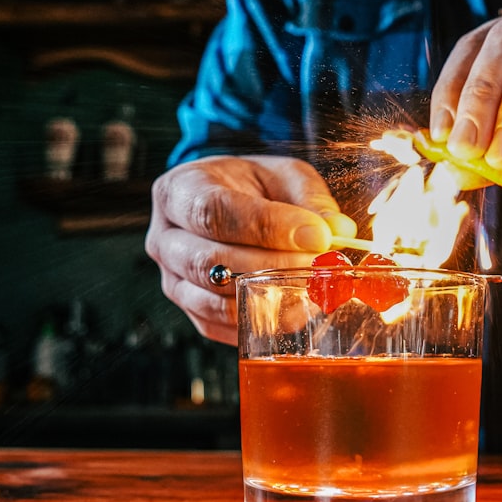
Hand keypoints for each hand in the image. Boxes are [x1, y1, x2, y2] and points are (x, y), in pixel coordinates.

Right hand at [145, 155, 356, 344]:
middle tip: (319, 265)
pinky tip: (295, 307)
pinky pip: (222, 325)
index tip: (316, 234)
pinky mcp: (192, 312)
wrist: (231, 205)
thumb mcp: (284, 176)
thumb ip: (310, 199)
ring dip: (268, 297)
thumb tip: (336, 231)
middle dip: (272, 266)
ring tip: (312, 287)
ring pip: (215, 300)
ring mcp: (173, 281)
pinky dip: (261, 321)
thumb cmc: (253, 187)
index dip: (266, 226)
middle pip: (211, 262)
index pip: (214, 212)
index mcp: (179, 191)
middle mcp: (165, 239)